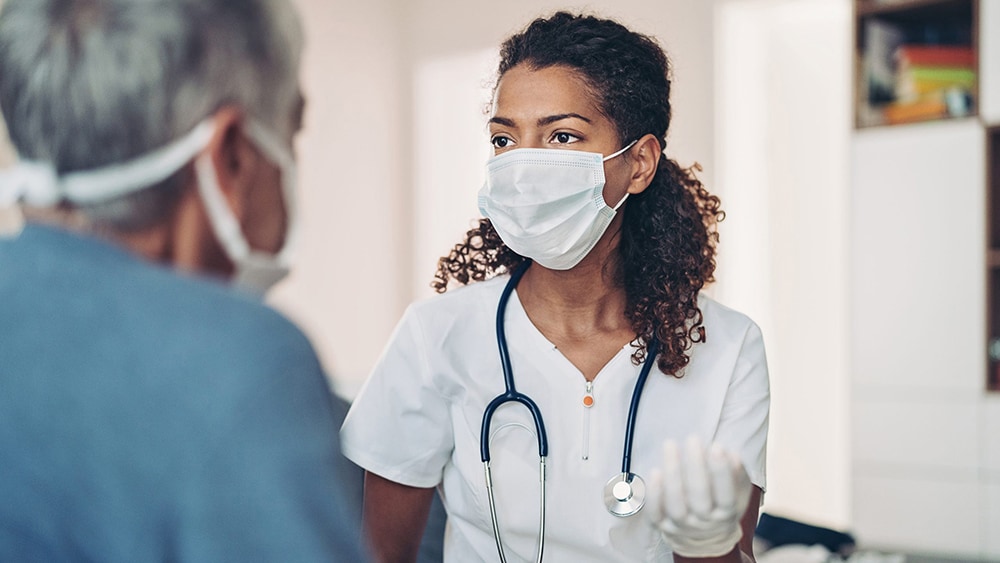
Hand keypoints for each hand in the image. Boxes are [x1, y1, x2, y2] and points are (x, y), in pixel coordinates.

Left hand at [644, 436, 751, 557]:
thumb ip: (737, 474)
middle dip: (695, 467)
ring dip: (672, 475)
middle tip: (693, 439)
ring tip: (671, 445)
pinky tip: (655, 472)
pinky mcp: (662, 525)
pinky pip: (655, 514)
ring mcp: (681, 526)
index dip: (721, 472)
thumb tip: (732, 456)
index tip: (717, 447)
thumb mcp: (738, 491)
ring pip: (675, 506)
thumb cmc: (721, 504)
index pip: (726, 495)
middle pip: (699, 499)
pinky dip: (654, 495)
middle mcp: (704, 523)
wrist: (705, 538)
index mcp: (726, 513)